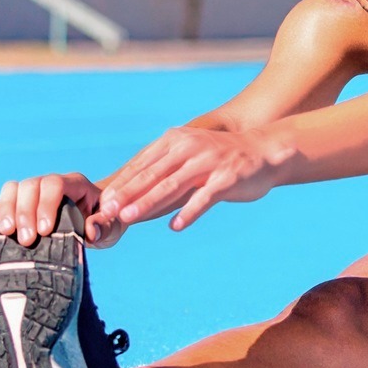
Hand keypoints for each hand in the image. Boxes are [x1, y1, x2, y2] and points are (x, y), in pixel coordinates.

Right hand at [0, 172, 125, 247]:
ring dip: (8, 210)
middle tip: (28, 240)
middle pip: (31, 185)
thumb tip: (91, 232)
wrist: (100, 220)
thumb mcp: (112, 226)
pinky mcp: (23, 204)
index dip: (47, 205)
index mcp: (76, 184)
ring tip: (8, 233)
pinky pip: (4, 200)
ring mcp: (36, 192)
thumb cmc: (106, 222)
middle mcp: (53, 183)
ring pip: (15, 188)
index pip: (55, 184)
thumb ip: (104, 226)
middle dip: (25, 212)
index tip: (45, 231)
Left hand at [97, 126, 297, 230]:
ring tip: (129, 218)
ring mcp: (209, 162)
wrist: (264, 152)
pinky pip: (205, 198)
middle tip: (108, 212)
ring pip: (172, 185)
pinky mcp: (227, 178)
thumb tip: (131, 195)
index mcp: (176, 141)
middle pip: (152, 175)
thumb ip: (164, 171)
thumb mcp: (189, 156)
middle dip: (128, 195)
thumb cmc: (220, 159)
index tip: (103, 204)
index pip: (142, 164)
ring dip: (148, 202)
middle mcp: (190, 148)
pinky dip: (189, 212)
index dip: (122, 184)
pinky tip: (175, 226)